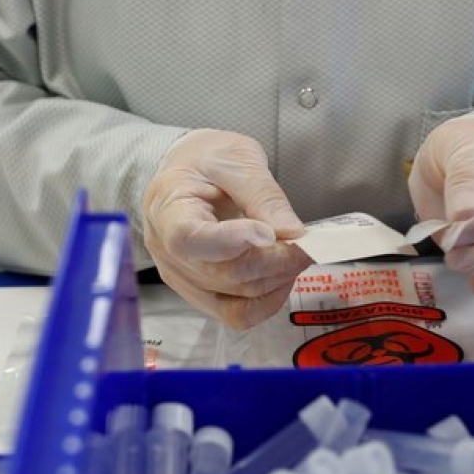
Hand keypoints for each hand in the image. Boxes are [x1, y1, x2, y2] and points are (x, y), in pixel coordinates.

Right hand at [142, 129, 312, 328]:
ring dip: (277, 280)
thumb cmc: (207, 160)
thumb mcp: (237, 158)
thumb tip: (293, 233)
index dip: (232, 241)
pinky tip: (280, 276)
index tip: (268, 232)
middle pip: (224, 274)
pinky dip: (267, 301)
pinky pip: (236, 314)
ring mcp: (184, 279)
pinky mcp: (201, 295)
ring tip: (295, 253)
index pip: (189, 238)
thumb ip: (264, 195)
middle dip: (274, 261)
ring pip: (236, 299)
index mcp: (167, 209)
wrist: (189, 173)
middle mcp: (168, 252)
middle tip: (305, 243)